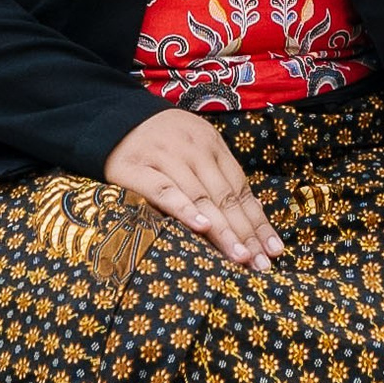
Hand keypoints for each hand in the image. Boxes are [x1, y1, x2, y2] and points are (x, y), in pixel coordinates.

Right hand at [103, 108, 283, 267]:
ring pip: (201, 197)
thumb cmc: (158, 142)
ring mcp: (164, 157)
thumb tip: (252, 216)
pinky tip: (201, 227)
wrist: (109, 118)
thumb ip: (217, 177)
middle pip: (226, 196)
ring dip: (224, 230)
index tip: (274, 250)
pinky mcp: (135, 168)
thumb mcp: (193, 148)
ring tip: (241, 256)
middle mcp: (192, 149)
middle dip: (247, 233)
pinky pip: (163, 191)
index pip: (241, 188)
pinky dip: (184, 208)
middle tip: (262, 264)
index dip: (258, 221)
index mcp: (211, 144)